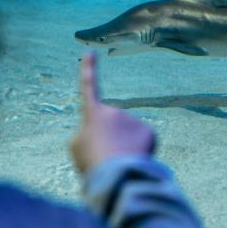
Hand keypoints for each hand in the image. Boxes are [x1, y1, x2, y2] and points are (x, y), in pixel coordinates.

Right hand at [70, 51, 155, 172]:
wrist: (116, 175)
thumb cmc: (92, 162)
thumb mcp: (77, 147)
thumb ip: (88, 135)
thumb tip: (105, 135)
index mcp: (93, 113)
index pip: (89, 86)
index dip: (89, 69)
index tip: (91, 52)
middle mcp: (114, 111)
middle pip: (113, 127)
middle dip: (112, 141)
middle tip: (106, 159)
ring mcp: (132, 120)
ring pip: (129, 137)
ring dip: (125, 149)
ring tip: (118, 162)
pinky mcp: (149, 131)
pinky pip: (143, 143)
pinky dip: (139, 153)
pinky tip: (133, 161)